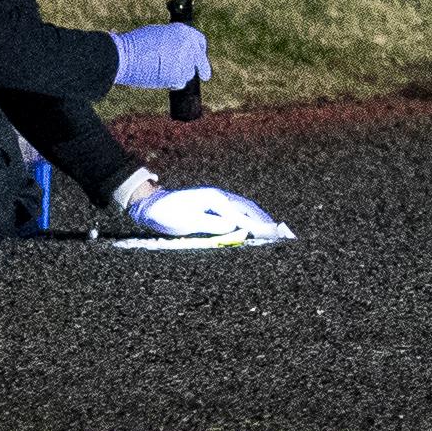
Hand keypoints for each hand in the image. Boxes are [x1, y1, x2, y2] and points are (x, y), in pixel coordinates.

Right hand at [107, 22, 208, 94]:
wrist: (123, 55)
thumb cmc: (135, 44)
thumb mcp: (159, 34)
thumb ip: (174, 41)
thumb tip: (180, 51)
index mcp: (183, 31)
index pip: (199, 41)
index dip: (201, 50)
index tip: (201, 55)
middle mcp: (187, 44)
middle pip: (200, 59)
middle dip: (203, 68)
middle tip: (205, 76)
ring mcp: (183, 60)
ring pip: (189, 72)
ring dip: (181, 74)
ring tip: (164, 71)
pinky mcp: (177, 75)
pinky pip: (180, 82)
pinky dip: (174, 82)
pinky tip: (163, 79)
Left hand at [115, 180, 292, 247]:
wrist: (151, 205)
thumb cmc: (166, 214)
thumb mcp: (186, 220)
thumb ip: (210, 223)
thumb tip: (233, 226)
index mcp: (214, 199)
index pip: (240, 214)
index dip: (256, 225)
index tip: (270, 234)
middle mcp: (219, 196)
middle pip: (247, 208)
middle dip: (264, 220)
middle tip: (279, 233)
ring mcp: (217, 199)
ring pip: (244, 207)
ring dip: (259, 217)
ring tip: (272, 229)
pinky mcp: (214, 205)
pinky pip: (237, 210)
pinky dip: (249, 216)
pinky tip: (253, 224)